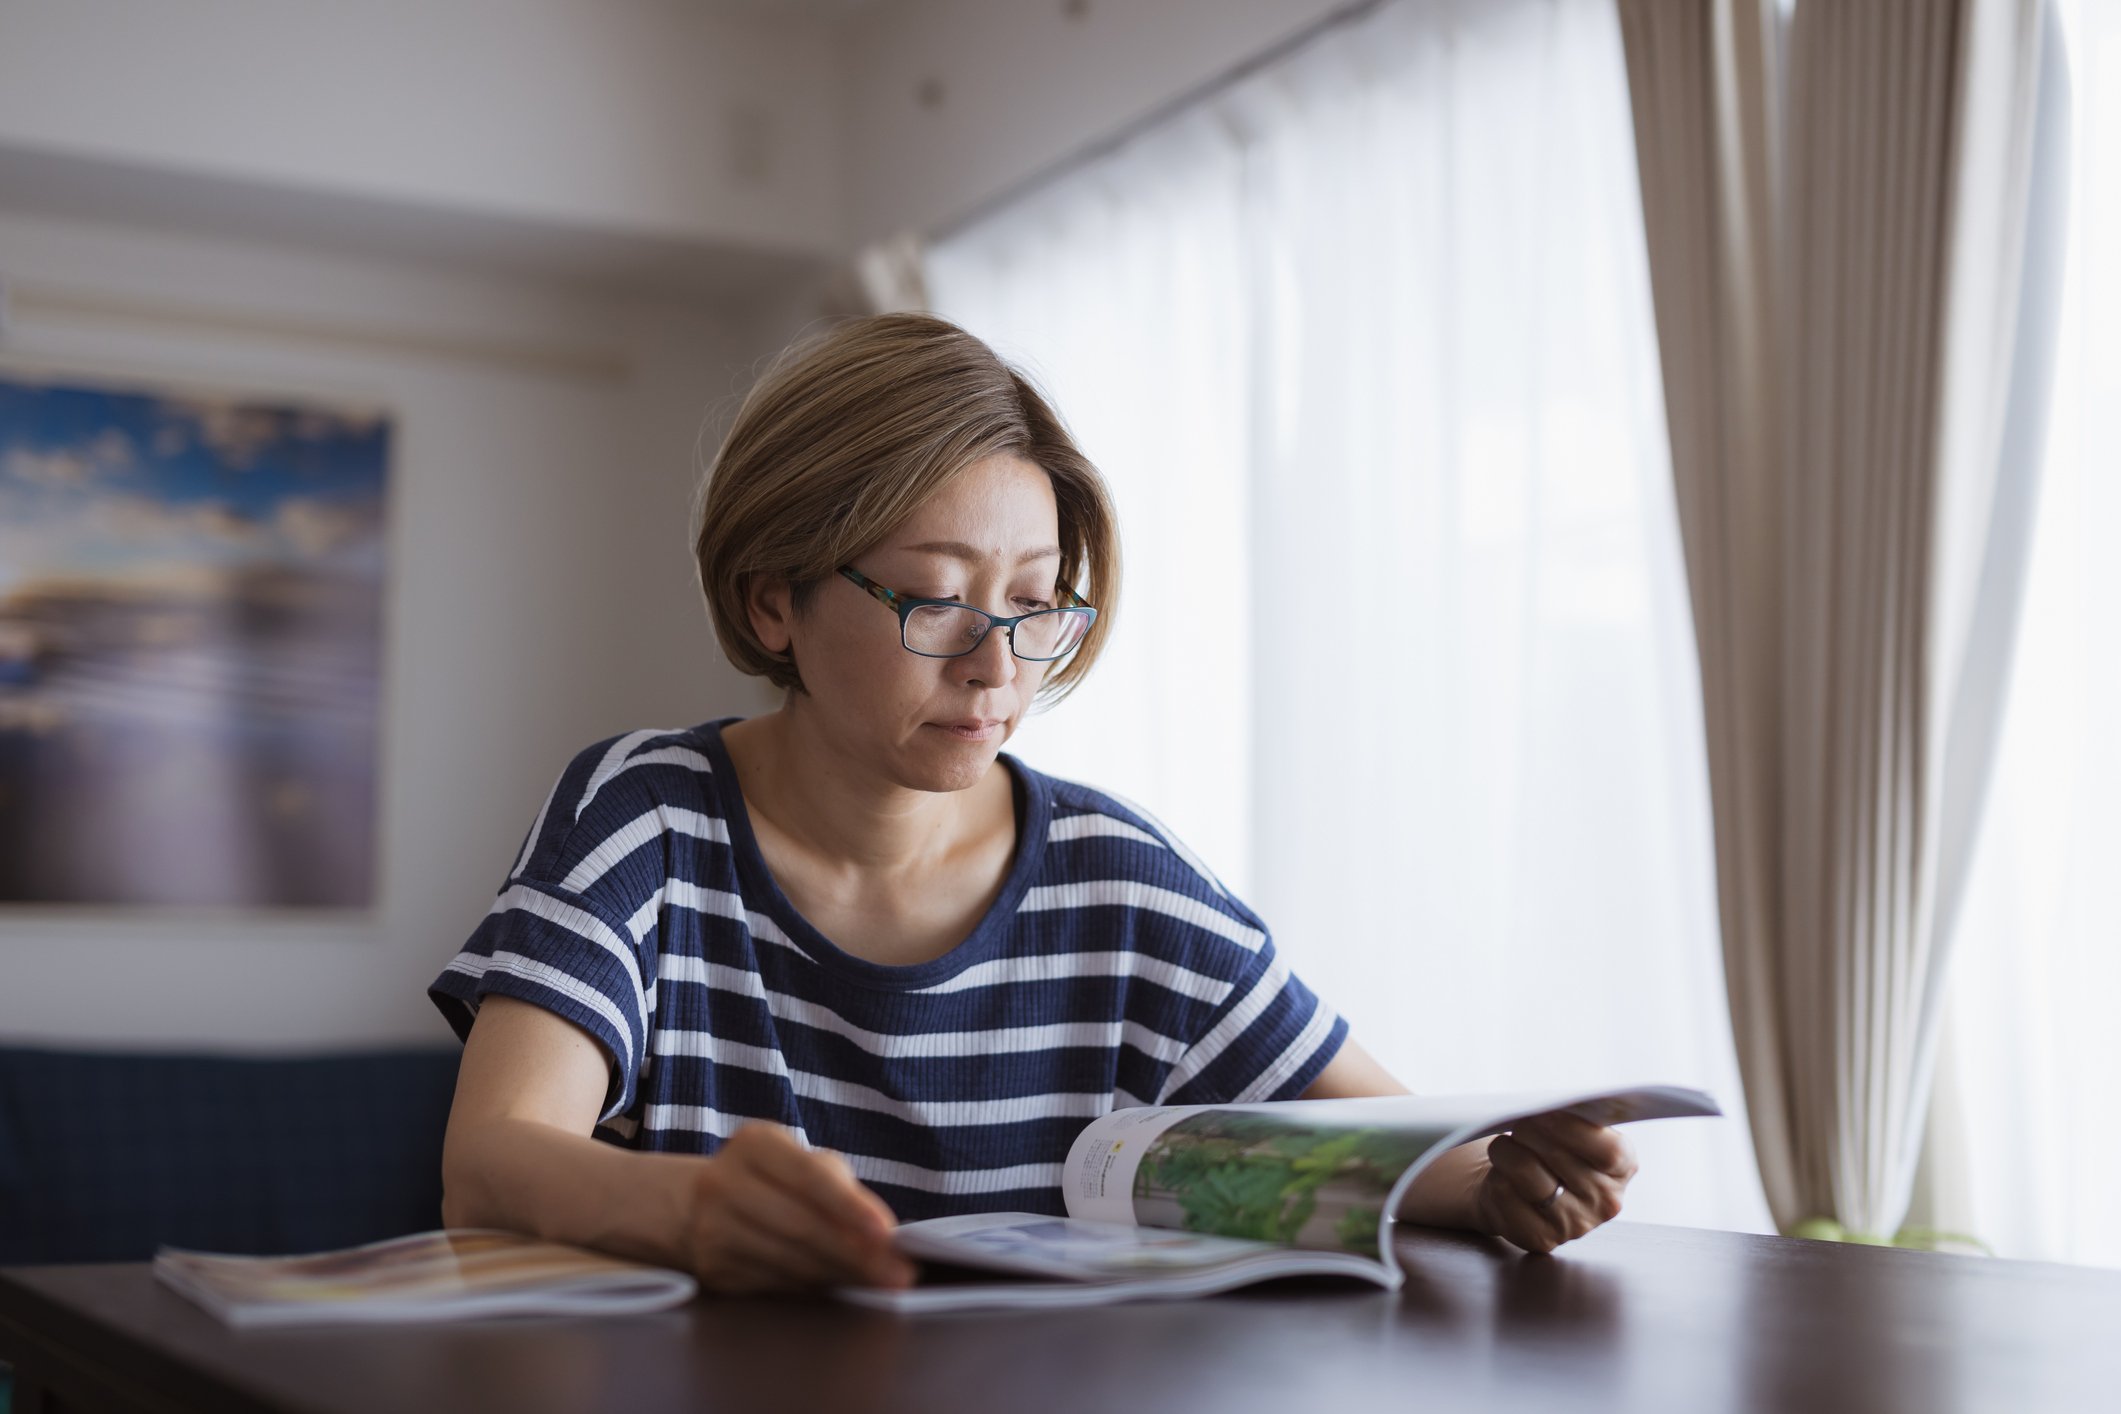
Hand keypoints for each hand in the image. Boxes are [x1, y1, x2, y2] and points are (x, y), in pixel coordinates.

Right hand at [681, 1122, 915, 1293]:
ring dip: (841, 1274)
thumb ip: (840, 1190)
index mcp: (754, 1144)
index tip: (887, 1233)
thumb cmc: (773, 1179)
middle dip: (856, 1254)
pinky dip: (815, 1286)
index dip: (849, 1206)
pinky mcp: (714, 1269)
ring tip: (879, 1281)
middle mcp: (723, 1183)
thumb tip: (883, 1240)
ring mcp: (712, 1229)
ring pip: (790, 1261)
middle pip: (801, 1226)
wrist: (698, 1204)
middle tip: (898, 1273)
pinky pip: (776, 1283)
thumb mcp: (800, 1163)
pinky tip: (840, 1284)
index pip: (809, 1176)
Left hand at [1473, 1112, 1637, 1254]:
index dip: (1572, 1128)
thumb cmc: (1550, 1147)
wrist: (1521, 1186)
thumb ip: (1572, 1118)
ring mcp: (1574, 1224)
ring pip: (1527, 1172)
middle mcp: (1605, 1201)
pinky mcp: (1540, 1236)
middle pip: (1560, 1156)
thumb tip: (1548, 1105)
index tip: (1545, 1112)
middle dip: (1531, 1131)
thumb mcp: (1572, 1130)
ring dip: (1507, 1150)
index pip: (1609, 1151)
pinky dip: (1496, 1176)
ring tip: (1504, 1144)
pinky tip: (1500, 1173)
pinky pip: (1507, 1195)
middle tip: (1518, 1121)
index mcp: (1623, 1168)